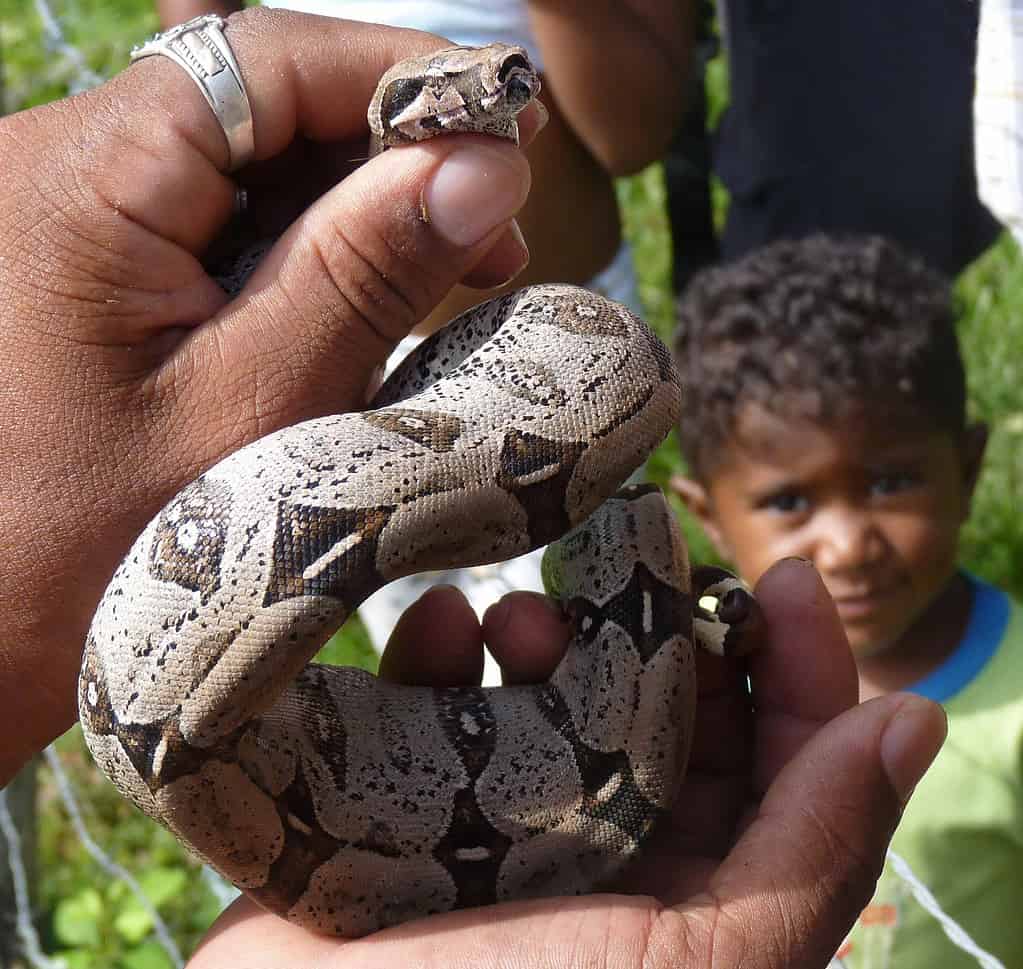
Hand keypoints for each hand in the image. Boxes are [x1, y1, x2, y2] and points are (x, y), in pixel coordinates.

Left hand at [0, 8, 542, 782]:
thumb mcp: (259, 407)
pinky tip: (383, 294)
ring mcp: (81, 217)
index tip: (512, 116)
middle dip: (396, 148)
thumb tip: (484, 167)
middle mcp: (66, 170)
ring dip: (367, 203)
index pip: (266, 60)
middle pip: (265, 103)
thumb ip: (367, 272)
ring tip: (463, 263)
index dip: (404, 72)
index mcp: (85, 183)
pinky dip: (318, 249)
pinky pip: (231, 222)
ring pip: (257, 163)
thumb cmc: (103, 547)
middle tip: (501, 215)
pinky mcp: (104, 267)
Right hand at [188, 557, 946, 967]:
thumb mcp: (694, 963)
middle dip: (652, 634)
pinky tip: (431, 628)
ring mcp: (492, 819)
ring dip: (542, 632)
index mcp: (683, 897)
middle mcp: (596, 853)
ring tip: (516, 613)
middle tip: (629, 574)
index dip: (799, 672)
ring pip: (545, 688)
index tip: (781, 575)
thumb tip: (916, 721)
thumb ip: (813, 851)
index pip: (778, 768)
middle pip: (659, 708)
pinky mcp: (394, 794)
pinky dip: (435, 650)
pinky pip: (429, 698)